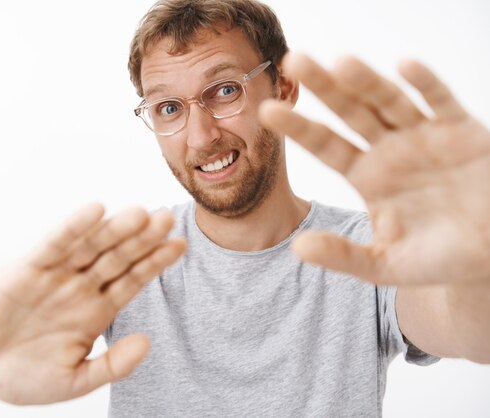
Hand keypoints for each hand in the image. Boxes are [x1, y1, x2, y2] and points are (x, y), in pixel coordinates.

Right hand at [0, 204, 185, 403]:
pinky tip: (94, 211)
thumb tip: (148, 343)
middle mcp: (80, 285)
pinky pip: (54, 244)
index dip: (156, 262)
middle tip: (168, 218)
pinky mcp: (27, 268)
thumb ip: (112, 365)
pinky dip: (73, 228)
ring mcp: (55, 274)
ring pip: (91, 246)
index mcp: (96, 309)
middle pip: (118, 256)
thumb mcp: (74, 380)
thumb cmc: (21, 374)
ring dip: (115, 228)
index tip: (180, 246)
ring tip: (141, 212)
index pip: (133, 279)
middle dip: (143, 238)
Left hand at [260, 53, 489, 286]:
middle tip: (293, 60)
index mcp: (367, 175)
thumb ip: (343, 256)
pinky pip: (441, 102)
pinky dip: (425, 84)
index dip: (299, 128)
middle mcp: (389, 150)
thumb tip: (298, 249)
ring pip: (390, 101)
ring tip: (341, 63)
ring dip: (367, 81)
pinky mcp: (462, 130)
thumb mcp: (384, 265)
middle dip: (324, 88)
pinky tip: (403, 66)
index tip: (267, 111)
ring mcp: (423, 136)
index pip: (325, 146)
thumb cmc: (437, 259)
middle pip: (350, 112)